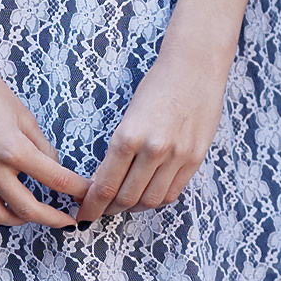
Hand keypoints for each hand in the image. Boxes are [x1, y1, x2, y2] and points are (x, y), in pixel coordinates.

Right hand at [0, 49, 86, 227]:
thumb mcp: (23, 115)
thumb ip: (41, 147)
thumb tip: (54, 169)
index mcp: (14, 148)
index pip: (55, 179)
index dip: (78, 191)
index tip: (89, 196)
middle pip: (27, 208)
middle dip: (53, 218)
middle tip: (67, 220)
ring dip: (19, 220)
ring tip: (33, 215)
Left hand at [76, 37, 234, 221]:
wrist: (196, 66)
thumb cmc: (158, 86)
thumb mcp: (129, 117)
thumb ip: (120, 150)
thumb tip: (106, 182)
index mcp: (128, 136)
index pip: (105, 186)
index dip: (91, 206)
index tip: (83, 214)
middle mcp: (153, 149)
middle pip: (126, 198)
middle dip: (109, 209)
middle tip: (101, 209)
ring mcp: (178, 155)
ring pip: (150, 200)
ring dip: (134, 207)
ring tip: (125, 202)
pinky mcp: (196, 157)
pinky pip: (173, 192)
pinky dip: (157, 199)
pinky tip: (148, 192)